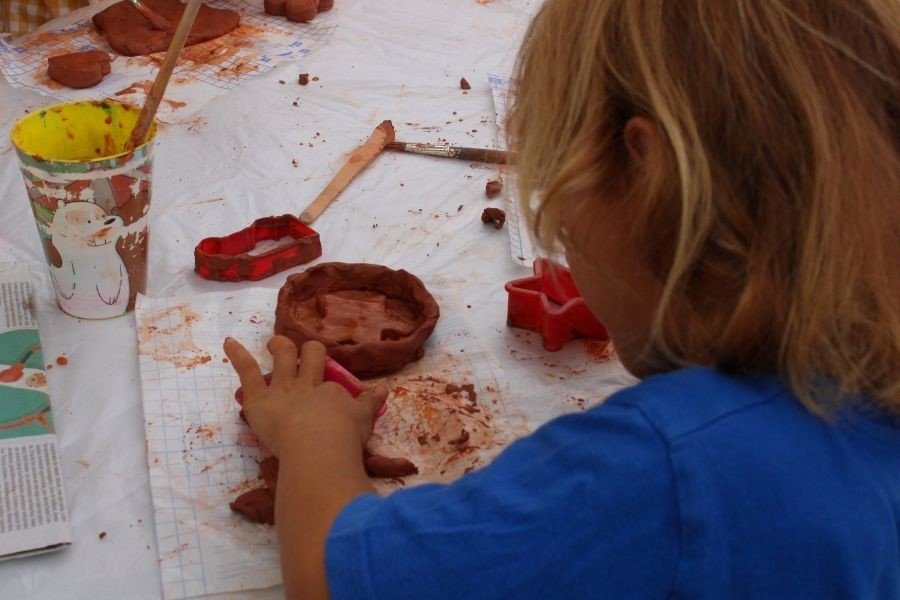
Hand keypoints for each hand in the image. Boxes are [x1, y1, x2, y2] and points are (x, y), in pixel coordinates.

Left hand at [223, 336, 386, 456]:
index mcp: (332, 392)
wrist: (318, 445)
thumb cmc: (343, 438)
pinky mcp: (259, 398)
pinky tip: (229, 342)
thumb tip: (384, 388)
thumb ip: (371, 403)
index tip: (334, 398)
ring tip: (275, 343)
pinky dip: (238, 355)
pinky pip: (247, 372)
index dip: (332, 389)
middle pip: (311, 357)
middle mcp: (308, 384)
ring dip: (279, 347)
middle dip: (309, 352)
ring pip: (282, 357)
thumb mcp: (364, 420)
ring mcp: (283, 388)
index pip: (333, 384)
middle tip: (306, 354)